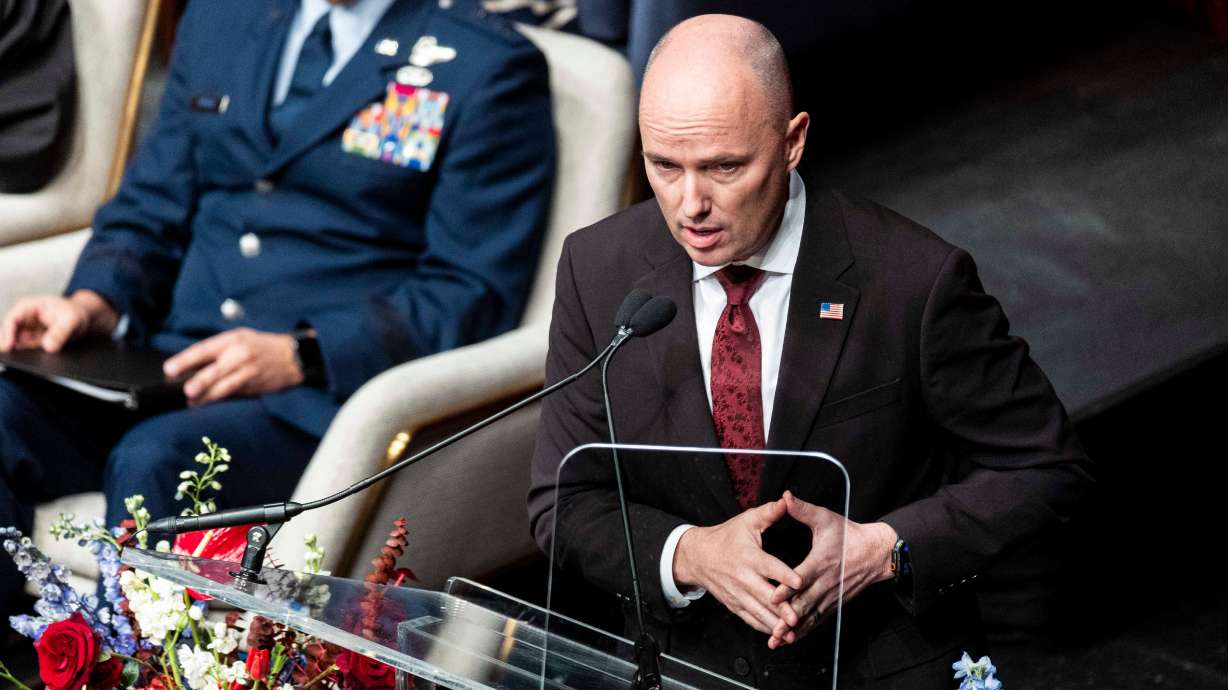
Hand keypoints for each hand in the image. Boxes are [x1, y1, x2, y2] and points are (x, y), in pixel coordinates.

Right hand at [0, 291, 118, 351]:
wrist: (82, 318)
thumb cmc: (75, 312)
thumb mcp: (71, 320)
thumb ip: (60, 332)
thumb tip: (48, 346)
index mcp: (29, 306)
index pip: (12, 319)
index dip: (7, 333)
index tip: (9, 346)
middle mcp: (24, 318)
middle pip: (8, 332)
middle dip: (7, 344)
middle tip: (8, 358)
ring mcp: (26, 330)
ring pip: (13, 342)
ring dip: (14, 351)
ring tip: (17, 361)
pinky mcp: (30, 341)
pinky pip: (23, 349)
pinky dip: (22, 355)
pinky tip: (26, 362)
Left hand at [164, 328, 303, 404]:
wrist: (293, 357)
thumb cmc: (262, 346)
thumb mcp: (240, 338)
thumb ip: (218, 349)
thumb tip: (192, 365)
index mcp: (233, 340)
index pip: (205, 349)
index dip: (186, 360)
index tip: (170, 369)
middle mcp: (240, 355)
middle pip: (215, 371)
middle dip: (199, 382)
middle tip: (186, 391)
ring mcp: (248, 372)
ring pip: (224, 387)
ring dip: (207, 396)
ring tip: (193, 401)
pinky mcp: (254, 386)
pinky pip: (234, 394)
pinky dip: (220, 399)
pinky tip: (209, 402)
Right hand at [673, 498, 804, 634]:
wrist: (698, 556)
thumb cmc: (727, 537)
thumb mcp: (747, 521)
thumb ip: (769, 513)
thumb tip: (787, 500)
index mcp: (749, 556)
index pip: (769, 566)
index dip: (784, 575)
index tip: (799, 582)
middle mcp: (743, 577)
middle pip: (764, 595)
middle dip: (781, 609)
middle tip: (797, 618)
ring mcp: (737, 594)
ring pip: (758, 612)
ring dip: (774, 624)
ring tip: (791, 634)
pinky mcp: (734, 604)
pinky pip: (750, 619)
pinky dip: (763, 628)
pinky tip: (777, 635)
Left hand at [766, 491, 896, 648]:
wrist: (876, 553)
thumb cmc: (848, 534)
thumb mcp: (826, 518)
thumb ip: (803, 510)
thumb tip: (785, 497)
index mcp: (821, 562)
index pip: (803, 577)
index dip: (788, 588)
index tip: (773, 598)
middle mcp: (826, 582)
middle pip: (805, 603)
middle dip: (788, 618)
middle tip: (773, 630)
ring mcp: (831, 596)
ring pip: (811, 616)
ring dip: (794, 630)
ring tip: (778, 640)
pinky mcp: (834, 603)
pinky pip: (818, 620)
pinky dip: (805, 631)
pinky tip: (792, 639)